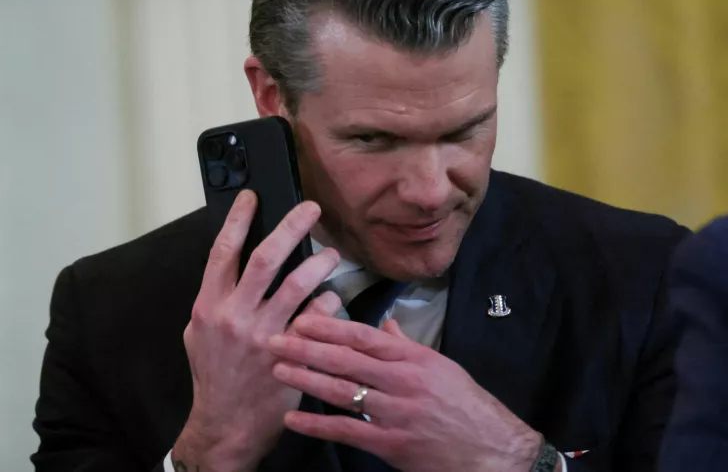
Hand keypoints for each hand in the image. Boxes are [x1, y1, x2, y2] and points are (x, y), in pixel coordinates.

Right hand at [172, 190, 342, 471]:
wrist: (225, 424)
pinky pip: (318, 317)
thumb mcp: (198, 334)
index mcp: (209, 306)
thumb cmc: (214, 376)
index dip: (237, 219)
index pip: (222, 251)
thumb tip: (230, 266)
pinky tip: (332, 297)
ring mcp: (264, 335)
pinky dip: (328, 302)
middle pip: (265, 258)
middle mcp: (235, 316)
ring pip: (298, 285)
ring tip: (331, 254)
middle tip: (312, 209)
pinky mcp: (291, 354)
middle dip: (291, 227)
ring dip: (320, 263)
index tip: (252, 197)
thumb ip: (214, 300)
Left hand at [267, 316, 543, 471]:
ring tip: (277, 370)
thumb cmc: (466, 405)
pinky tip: (293, 418)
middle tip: (274, 339)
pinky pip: (347, 431)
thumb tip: (386, 325)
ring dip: (305, 380)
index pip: (364, 336)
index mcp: (413, 358)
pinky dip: (317, 425)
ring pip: (342, 392)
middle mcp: (402, 381)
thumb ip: (407, 346)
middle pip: (346, 360)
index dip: (329, 326)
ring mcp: (396, 413)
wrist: (493, 450)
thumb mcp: (441, 366)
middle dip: (307, 348)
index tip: (301, 317)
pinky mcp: (391, 444)